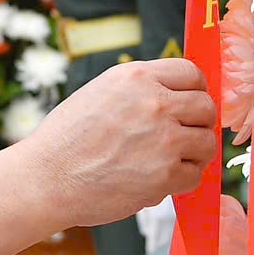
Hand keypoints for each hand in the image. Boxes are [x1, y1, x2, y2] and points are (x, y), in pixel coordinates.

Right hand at [0, 59, 215, 254]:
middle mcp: (154, 102)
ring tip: (170, 160)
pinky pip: (195, 175)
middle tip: (182, 137)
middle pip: (206, 107)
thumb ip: (140, 90)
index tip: (189, 106)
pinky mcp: (165, 174)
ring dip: (193, 154)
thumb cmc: (67, 139)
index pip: (192, 73)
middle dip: (198, 123)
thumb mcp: (101, 92)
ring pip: (207, 143)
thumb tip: (179, 97)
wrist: (46, 178)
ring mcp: (163, 139)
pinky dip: (181, 181)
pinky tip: (159, 179)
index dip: (195, 91)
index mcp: (136, 77)